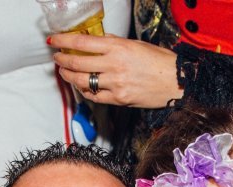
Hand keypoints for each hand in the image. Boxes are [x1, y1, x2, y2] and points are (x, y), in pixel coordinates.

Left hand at [49, 33, 182, 108]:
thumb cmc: (161, 62)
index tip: (54, 40)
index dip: (64, 41)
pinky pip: (94, 96)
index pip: (82, 42)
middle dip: (62, 60)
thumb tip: (99, 41)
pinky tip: (81, 85)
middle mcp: (114, 65)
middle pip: (77, 62)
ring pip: (82, 80)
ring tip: (65, 71)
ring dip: (69, 76)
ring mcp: (115, 84)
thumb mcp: (136, 44)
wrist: (177, 82)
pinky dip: (84, 90)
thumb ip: (115, 43)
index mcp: (118, 47)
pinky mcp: (119, 99)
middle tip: (57, 57)